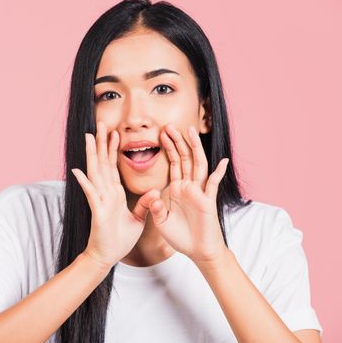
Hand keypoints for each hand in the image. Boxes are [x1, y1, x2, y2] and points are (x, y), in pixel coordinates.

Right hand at [71, 121, 159, 268]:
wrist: (107, 257)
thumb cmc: (120, 239)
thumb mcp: (137, 219)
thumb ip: (144, 205)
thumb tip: (155, 192)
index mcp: (114, 194)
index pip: (113, 167)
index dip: (113, 149)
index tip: (114, 132)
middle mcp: (105, 193)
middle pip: (102, 163)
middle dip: (101, 144)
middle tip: (99, 124)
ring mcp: (100, 201)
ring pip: (95, 173)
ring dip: (92, 155)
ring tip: (88, 137)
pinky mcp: (98, 212)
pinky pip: (91, 195)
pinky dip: (85, 183)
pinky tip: (78, 171)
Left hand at [148, 124, 229, 262]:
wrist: (198, 252)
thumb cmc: (181, 237)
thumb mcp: (162, 222)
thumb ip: (156, 208)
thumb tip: (155, 195)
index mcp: (177, 189)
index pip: (172, 163)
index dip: (167, 148)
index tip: (160, 134)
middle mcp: (189, 186)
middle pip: (184, 158)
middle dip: (177, 142)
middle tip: (169, 125)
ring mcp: (200, 192)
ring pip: (197, 165)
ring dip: (194, 148)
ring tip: (189, 131)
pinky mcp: (208, 201)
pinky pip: (213, 184)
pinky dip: (218, 172)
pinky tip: (222, 161)